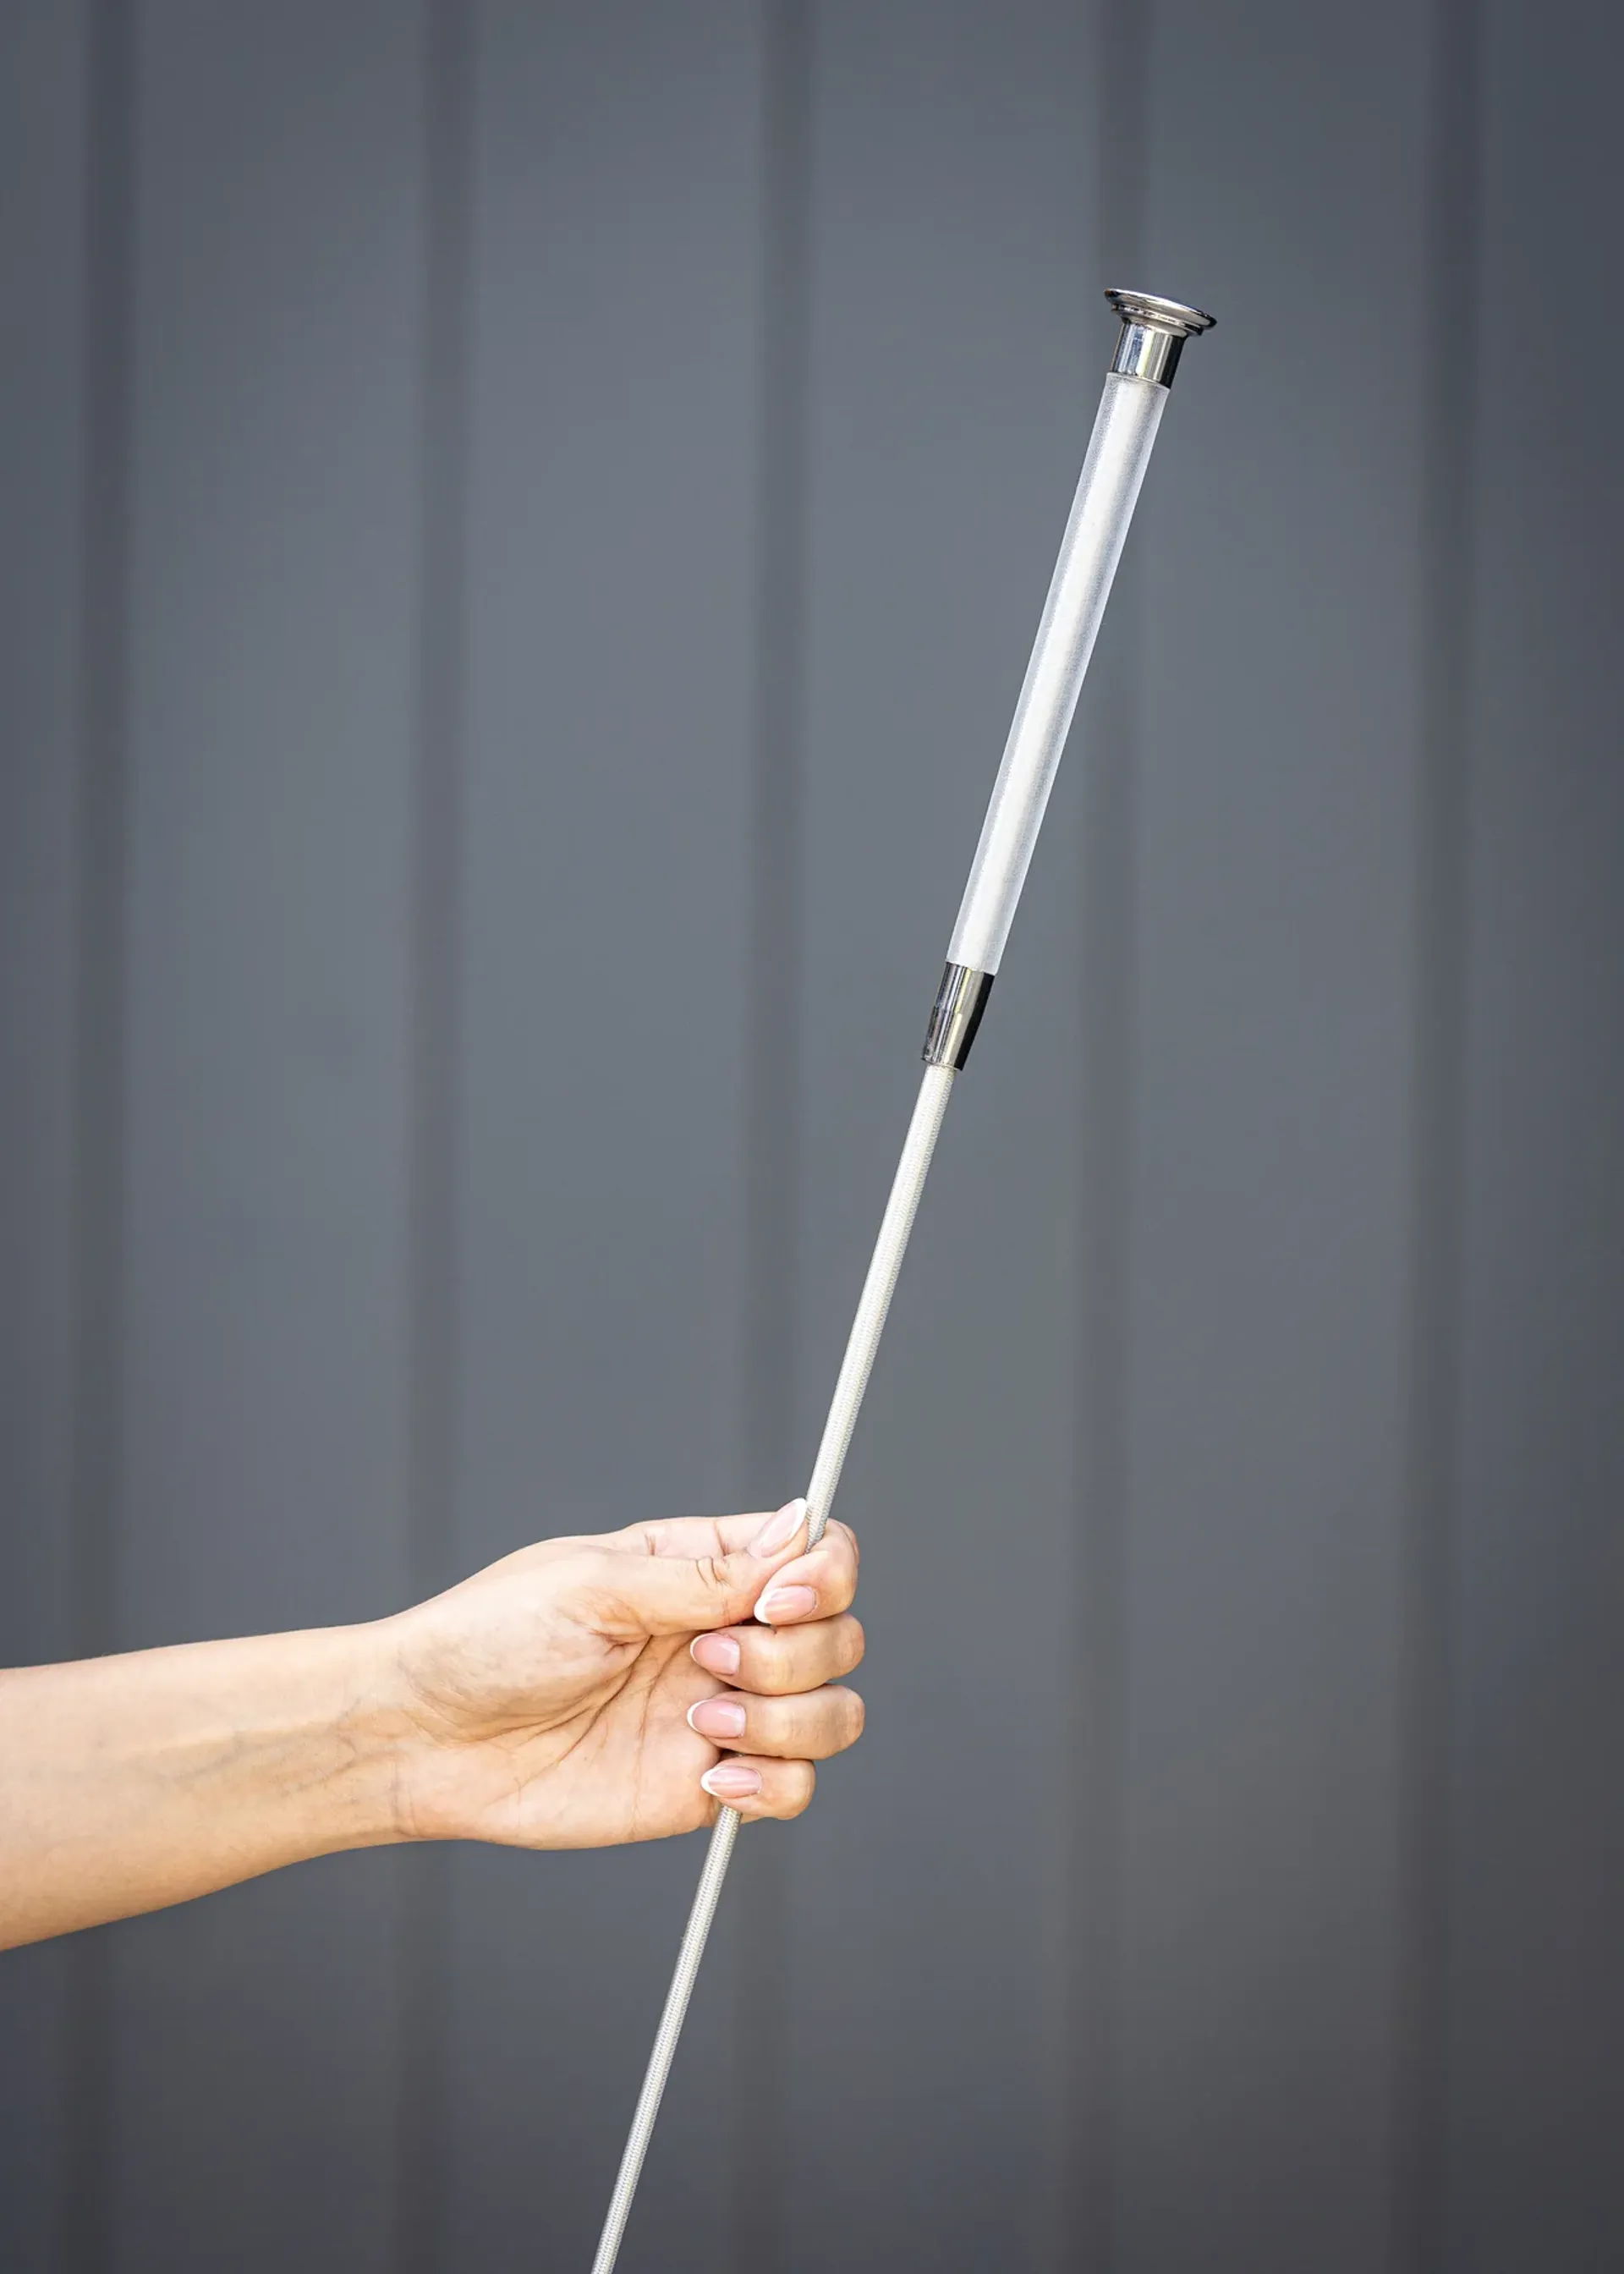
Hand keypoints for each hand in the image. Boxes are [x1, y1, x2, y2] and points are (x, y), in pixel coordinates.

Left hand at [377, 1501, 863, 1847]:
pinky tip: (712, 1780)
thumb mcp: (592, 1584)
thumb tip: (800, 1529)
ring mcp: (722, 1713)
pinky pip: (794, 1789)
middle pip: (838, 1635)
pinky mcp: (706, 1786)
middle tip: (708, 1658)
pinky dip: (775, 1786)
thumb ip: (703, 1574)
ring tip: (696, 1724)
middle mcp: (725, 1635)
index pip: (816, 1552)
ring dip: (784, 1719)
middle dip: (795, 1653)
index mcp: (699, 1566)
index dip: (824, 1575)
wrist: (426, 1741)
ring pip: (833, 1713)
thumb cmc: (487, 1640)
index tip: (774, 1600)